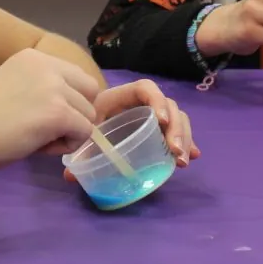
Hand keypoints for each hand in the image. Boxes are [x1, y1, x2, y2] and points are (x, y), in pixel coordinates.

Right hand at [0, 48, 101, 172]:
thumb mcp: (13, 87)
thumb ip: (41, 88)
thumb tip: (71, 109)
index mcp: (34, 57)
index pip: (75, 76)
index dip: (70, 100)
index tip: (47, 116)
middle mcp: (47, 66)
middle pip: (90, 91)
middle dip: (77, 113)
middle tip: (51, 130)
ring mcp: (54, 88)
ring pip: (89, 114)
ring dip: (70, 131)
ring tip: (40, 140)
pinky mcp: (58, 113)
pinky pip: (84, 132)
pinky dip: (69, 145)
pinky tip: (42, 147)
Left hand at [62, 79, 199, 181]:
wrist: (80, 124)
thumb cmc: (81, 124)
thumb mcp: (81, 136)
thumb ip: (78, 153)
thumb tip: (71, 175)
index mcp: (120, 98)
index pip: (145, 88)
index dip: (156, 100)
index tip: (159, 122)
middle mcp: (140, 104)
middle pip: (167, 105)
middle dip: (175, 127)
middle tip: (175, 151)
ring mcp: (151, 117)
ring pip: (176, 118)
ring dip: (183, 137)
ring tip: (182, 161)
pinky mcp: (156, 131)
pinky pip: (176, 131)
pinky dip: (186, 142)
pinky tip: (191, 157)